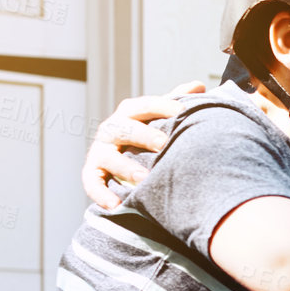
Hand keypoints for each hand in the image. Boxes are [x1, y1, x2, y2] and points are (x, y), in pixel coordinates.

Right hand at [83, 81, 205, 207]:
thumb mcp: (162, 117)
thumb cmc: (151, 134)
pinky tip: (116, 205)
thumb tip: (197, 85)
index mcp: (130, 112)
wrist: (130, 157)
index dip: (164, 106)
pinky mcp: (92, 171)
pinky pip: (92, 183)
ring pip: (107, 157)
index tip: (184, 112)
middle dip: (143, 135)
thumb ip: (176, 102)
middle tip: (164, 144)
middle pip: (124, 128)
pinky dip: (101, 194)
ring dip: (125, 167)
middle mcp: (111, 128)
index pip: (145, 105)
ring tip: (145, 178)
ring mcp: (100, 151)